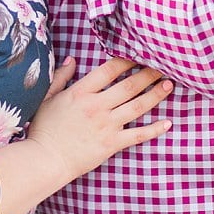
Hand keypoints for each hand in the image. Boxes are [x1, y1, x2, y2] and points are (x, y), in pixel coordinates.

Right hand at [25, 56, 171, 184]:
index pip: (109, 70)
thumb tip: (72, 60)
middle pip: (129, 86)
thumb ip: (60, 77)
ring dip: (156, 95)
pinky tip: (168, 123)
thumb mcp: (47, 97)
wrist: (46, 158)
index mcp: (80, 92)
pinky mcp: (112, 144)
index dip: (126, 60)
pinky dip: (155, 129)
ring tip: (169, 85)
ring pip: (137, 106)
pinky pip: (138, 135)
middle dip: (148, 74)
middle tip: (162, 66)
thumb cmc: (44, 128)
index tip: (138, 55)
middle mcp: (96, 106)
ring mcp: (106, 125)